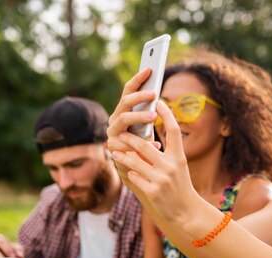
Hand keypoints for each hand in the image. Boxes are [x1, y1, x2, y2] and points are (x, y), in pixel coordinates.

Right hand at [107, 68, 161, 182]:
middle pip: (124, 102)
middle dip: (139, 96)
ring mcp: (112, 133)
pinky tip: (156, 144)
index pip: (128, 90)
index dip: (138, 79)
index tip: (150, 69)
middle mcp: (115, 119)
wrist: (140, 175)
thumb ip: (150, 113)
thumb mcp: (149, 129)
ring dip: (138, 115)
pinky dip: (141, 142)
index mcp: (124, 111)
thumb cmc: (146, 147)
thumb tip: (159, 98)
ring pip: (122, 119)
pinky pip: (125, 141)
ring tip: (154, 116)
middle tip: (154, 93)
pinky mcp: (113, 149)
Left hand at [110, 100, 199, 225]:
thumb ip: (167, 153)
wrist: (185, 212)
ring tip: (114, 150)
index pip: (174, 131)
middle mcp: (171, 166)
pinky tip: (126, 171)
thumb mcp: (179, 167)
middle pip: (146, 146)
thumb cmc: (180, 186)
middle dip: (129, 139)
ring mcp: (161, 180)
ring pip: (135, 162)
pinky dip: (129, 173)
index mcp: (179, 157)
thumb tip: (149, 140)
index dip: (167, 115)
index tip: (158, 103)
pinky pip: (135, 178)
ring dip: (122, 155)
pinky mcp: (152, 192)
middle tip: (119, 132)